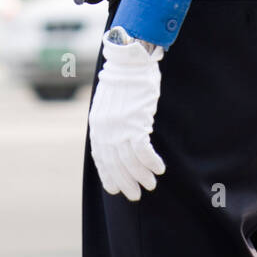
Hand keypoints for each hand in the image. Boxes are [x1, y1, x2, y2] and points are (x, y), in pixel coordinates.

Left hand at [89, 28, 165, 200]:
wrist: (129, 61)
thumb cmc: (124, 81)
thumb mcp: (108, 105)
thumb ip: (110, 124)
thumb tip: (116, 142)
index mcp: (97, 125)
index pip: (100, 158)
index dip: (109, 176)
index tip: (116, 189)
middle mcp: (105, 128)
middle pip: (115, 163)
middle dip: (125, 182)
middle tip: (135, 195)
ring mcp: (119, 126)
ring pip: (129, 160)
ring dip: (141, 175)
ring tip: (151, 185)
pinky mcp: (135, 122)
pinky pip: (143, 150)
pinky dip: (151, 162)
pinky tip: (159, 169)